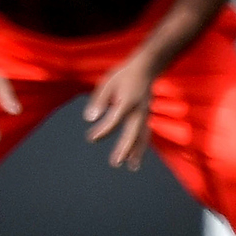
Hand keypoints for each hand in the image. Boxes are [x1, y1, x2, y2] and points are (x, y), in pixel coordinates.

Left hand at [84, 54, 155, 169]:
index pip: (115, 119)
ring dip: (136, 152)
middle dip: (125, 148)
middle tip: (116, 163)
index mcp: (128, 99)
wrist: (146, 68)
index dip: (104, 130)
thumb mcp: (107, 83)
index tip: (91, 138)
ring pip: (142, 136)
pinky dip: (141, 147)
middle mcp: (139, 109)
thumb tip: (89, 119)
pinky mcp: (146, 117)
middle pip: (132, 132)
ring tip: (131, 167)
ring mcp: (145, 114)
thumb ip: (98, 100)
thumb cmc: (123, 75)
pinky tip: (135, 159)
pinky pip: (145, 134)